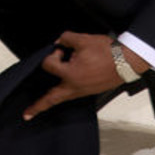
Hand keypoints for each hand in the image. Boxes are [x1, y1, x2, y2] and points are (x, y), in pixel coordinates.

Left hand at [22, 31, 147, 120]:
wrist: (128, 61)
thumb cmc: (107, 52)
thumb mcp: (83, 40)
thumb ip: (66, 39)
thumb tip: (58, 43)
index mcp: (70, 74)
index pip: (49, 65)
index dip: (52, 54)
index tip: (60, 49)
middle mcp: (74, 87)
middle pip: (51, 99)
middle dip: (38, 106)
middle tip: (26, 115)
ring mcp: (83, 92)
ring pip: (62, 98)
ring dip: (50, 100)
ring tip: (38, 106)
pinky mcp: (90, 91)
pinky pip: (72, 95)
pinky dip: (64, 94)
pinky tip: (61, 91)